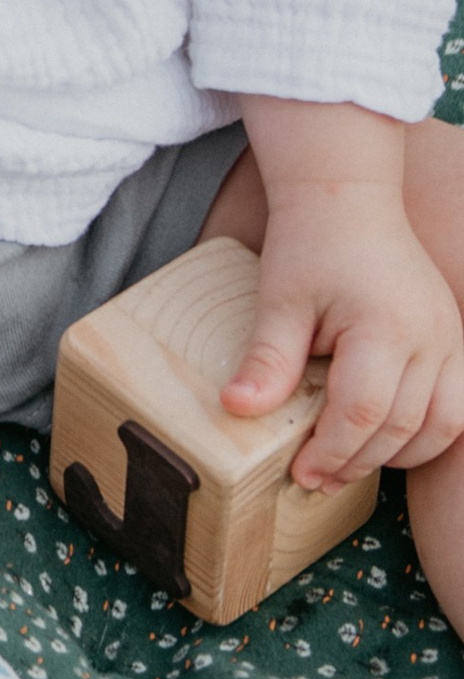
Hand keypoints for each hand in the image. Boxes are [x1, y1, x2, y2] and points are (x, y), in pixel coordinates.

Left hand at [224, 185, 463, 489]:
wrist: (349, 200)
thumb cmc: (311, 245)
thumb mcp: (280, 300)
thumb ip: (268, 359)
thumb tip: (237, 408)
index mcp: (384, 327)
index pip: (362, 412)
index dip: (331, 451)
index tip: (299, 472)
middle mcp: (431, 338)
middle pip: (402, 427)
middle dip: (357, 461)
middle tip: (315, 478)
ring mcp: (451, 339)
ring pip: (442, 426)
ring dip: (396, 455)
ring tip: (348, 463)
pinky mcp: (455, 340)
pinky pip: (454, 407)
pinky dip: (423, 434)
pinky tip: (382, 439)